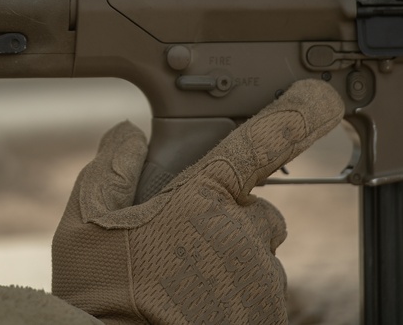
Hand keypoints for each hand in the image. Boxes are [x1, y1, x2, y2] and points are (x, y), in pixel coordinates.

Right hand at [51, 80, 343, 324]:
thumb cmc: (102, 300)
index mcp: (200, 198)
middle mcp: (242, 235)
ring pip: (258, 259)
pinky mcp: (271, 319)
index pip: (259, 142)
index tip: (321, 99)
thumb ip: (107, 171)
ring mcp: (262, 282)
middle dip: (230, 222)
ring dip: (230, 266)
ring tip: (178, 290)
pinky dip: (234, 301)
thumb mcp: (82, 228)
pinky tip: (193, 311)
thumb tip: (127, 136)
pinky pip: (261, 298)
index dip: (296, 114)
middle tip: (180, 248)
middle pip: (256, 212)